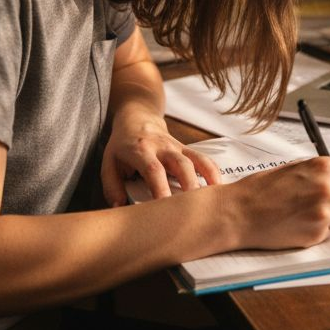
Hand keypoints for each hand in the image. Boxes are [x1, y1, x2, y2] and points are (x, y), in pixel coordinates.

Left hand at [101, 117, 220, 205]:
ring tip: (213, 200)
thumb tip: (119, 207)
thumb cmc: (122, 147)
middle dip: (189, 186)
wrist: (137, 120)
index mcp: (141, 150)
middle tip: (194, 209)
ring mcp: (178, 147)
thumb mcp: (108, 162)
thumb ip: (112, 186)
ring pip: (197, 160)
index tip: (165, 207)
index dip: (161, 188)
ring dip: (207, 179)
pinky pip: (204, 159)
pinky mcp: (187, 149)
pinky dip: (213, 172)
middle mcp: (162, 147)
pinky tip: (220, 189)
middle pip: (181, 164)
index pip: (153, 170)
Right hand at [226, 156, 329, 248]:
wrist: (239, 213)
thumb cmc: (262, 189)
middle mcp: (327, 189)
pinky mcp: (316, 234)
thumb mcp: (296, 168)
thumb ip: (323, 172)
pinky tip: (299, 223)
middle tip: (328, 202)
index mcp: (323, 167)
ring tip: (309, 213)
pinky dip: (318, 230)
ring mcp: (323, 213)